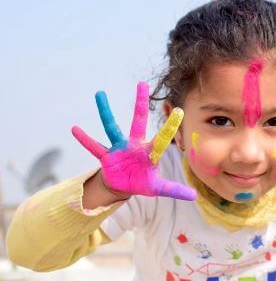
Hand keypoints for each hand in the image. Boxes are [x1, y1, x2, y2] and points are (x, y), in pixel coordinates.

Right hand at [71, 82, 195, 200]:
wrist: (122, 185)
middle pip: (138, 121)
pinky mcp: (106, 156)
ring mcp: (119, 148)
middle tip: (142, 83)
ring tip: (100, 94)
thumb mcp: (158, 188)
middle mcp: (134, 145)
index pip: (162, 139)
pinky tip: (75, 129)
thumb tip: (195, 196)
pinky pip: (94, 147)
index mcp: (149, 152)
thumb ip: (174, 189)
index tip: (180, 111)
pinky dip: (85, 139)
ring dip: (105, 112)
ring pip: (111, 127)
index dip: (170, 127)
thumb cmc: (142, 181)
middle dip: (140, 104)